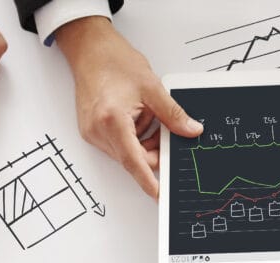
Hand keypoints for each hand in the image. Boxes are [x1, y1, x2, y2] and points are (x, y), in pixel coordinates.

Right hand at [56, 17, 202, 197]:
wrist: (89, 49)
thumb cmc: (113, 61)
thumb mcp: (152, 87)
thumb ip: (173, 114)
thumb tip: (190, 131)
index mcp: (112, 120)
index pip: (134, 161)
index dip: (149, 181)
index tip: (160, 195)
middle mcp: (98, 130)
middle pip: (132, 158)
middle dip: (153, 149)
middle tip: (164, 129)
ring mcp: (92, 133)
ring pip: (126, 152)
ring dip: (142, 141)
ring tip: (144, 112)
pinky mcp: (91, 131)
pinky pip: (118, 144)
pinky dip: (132, 135)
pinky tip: (134, 115)